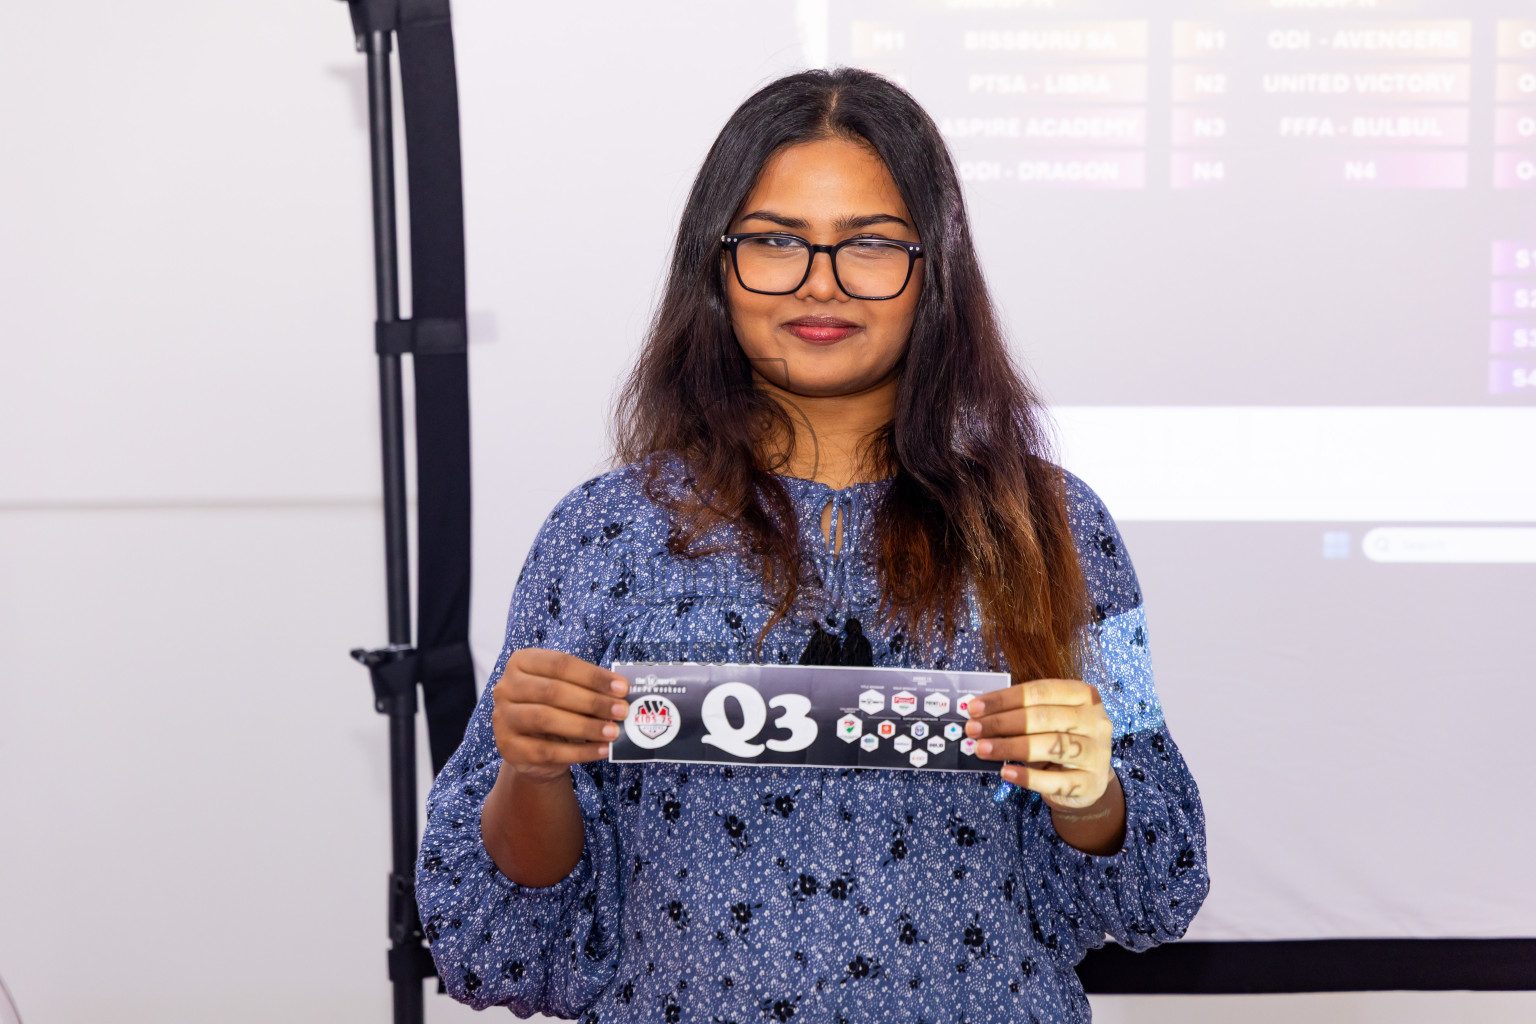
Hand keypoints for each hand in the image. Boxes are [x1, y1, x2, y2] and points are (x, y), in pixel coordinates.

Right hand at [491, 648, 629, 784]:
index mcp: (521, 662)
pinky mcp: (508, 748)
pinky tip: (602, 750)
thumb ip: (588, 688)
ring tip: (613, 732)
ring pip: (546, 719)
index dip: (593, 676)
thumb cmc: (556, 709)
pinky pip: (547, 751)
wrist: (534, 749)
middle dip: (592, 701)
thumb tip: (621, 693)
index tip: (622, 687)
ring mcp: (502, 718)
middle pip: (552, 690)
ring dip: (586, 726)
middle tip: (621, 710)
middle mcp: (505, 687)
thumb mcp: (568, 691)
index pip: (560, 664)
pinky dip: (579, 752)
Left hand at [965, 678, 1113, 812]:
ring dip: (1009, 747)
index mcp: (1084, 695)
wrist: (1088, 779)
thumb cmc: (1060, 740)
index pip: (1039, 691)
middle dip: (1001, 723)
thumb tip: (978, 714)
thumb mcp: (1047, 720)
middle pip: (1042, 718)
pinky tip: (1006, 772)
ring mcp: (1097, 752)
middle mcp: (1095, 720)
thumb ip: (1020, 712)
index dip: (1004, 699)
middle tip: (972, 729)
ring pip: (1049, 746)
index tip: (974, 708)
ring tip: (981, 749)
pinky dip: (1028, 777)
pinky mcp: (1092, 783)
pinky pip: (1056, 781)